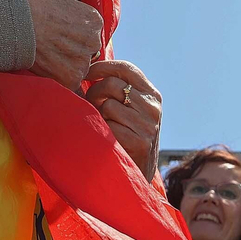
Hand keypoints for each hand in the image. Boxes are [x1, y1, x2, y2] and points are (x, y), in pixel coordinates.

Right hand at [23, 0, 102, 89]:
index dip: (75, 33)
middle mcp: (93, 41)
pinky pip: (70, 82)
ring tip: (48, 57)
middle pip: (87, 50)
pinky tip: (47, 68)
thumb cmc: (31, 1)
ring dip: (67, 65)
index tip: (61, 33)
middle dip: (73, 50)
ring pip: (79, 67)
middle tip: (53, 46)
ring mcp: (83, 61)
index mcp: (94, 20)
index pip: (90, 31)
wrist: (13, 21)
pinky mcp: (70, 77)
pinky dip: (60, 78)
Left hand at [85, 60, 161, 177]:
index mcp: (152, 95)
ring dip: (98, 114)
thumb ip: (118, 90)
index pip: (126, 68)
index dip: (102, 66)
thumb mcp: (131, 109)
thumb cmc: (128, 136)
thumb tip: (87, 66)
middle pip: (113, 84)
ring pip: (108, 105)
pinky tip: (106, 138)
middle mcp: (153, 107)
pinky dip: (102, 131)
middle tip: (90, 105)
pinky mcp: (140, 142)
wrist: (140, 173)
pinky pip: (108, 126)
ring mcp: (148, 125)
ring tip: (100, 124)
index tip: (87, 73)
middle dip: (95, 93)